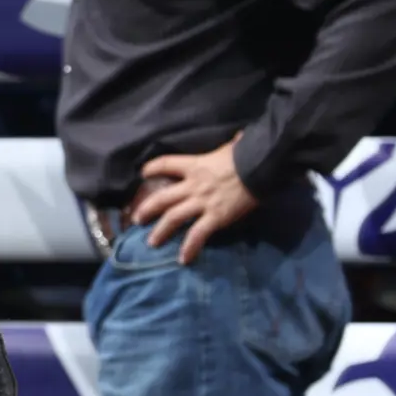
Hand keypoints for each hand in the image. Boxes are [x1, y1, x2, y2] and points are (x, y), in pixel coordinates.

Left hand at [129, 133, 258, 264]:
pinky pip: (198, 235)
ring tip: (152, 242)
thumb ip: (229, 145)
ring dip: (161, 231)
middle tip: (137, 218)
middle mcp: (193, 185)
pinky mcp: (215, 217)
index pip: (166, 163)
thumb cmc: (246, 155)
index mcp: (194, 165)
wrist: (258, 168)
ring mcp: (202, 203)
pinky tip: (183, 259)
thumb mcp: (231, 147)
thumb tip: (240, 137)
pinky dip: (189, 248)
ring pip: (173, 218)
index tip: (143, 173)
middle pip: (163, 198)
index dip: (153, 167)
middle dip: (147, 209)